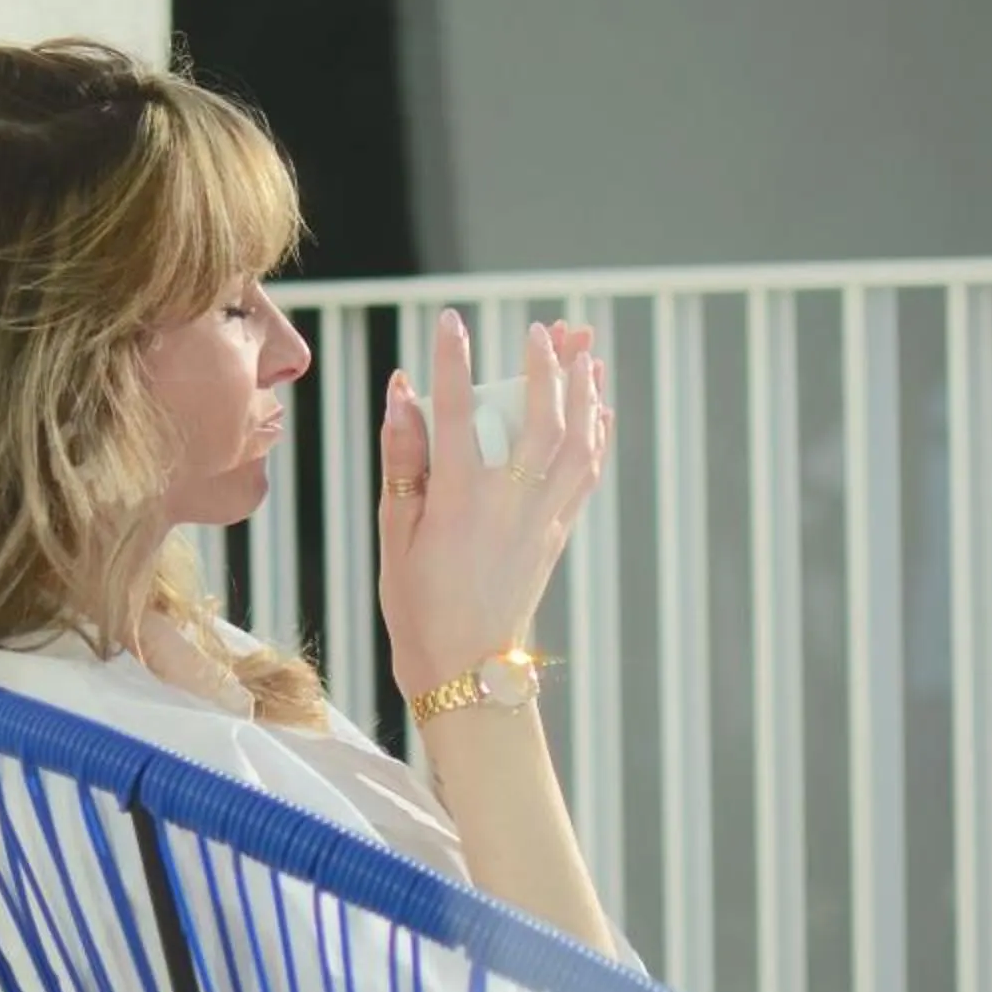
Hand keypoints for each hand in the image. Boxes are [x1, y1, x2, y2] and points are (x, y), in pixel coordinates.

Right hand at [376, 309, 612, 699]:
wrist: (466, 668)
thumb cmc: (419, 604)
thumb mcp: (394, 533)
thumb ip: (402, 459)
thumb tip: (401, 392)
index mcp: (460, 500)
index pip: (456, 412)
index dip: (453, 362)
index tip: (452, 322)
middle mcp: (509, 503)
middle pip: (539, 418)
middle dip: (546, 367)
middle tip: (546, 329)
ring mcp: (541, 518)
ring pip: (576, 442)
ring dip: (583, 392)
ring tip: (586, 352)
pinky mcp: (558, 533)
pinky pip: (587, 473)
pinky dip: (596, 434)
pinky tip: (597, 407)